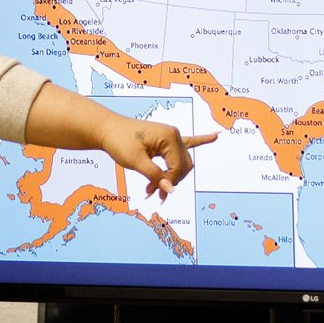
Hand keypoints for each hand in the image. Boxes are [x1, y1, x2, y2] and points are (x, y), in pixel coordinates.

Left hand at [93, 113, 217, 201]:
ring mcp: (172, 135)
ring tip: (152, 190)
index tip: (153, 191)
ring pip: (180, 162)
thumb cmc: (119, 142)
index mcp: (169, 137)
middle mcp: (174, 135)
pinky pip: (189, 141)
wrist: (107, 129)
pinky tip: (216, 136)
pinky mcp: (166, 137)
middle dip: (169, 182)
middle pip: (183, 166)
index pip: (178, 167)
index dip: (168, 182)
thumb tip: (171, 190)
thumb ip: (154, 175)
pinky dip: (201, 140)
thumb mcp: (136, 161)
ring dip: (171, 176)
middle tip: (151, 193)